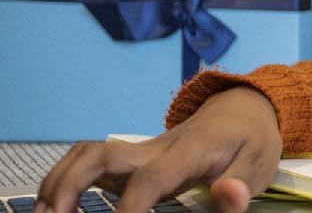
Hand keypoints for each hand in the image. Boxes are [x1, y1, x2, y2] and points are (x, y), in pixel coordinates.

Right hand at [35, 87, 281, 212]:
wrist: (245, 109)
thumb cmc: (250, 141)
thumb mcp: (258, 164)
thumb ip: (241, 183)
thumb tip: (228, 195)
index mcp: (188, 151)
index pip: (150, 180)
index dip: (132, 208)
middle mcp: (155, 147)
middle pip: (100, 154)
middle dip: (70, 185)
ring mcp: (140, 150)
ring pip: (87, 154)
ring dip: (58, 181)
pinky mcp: (133, 158)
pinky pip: (90, 162)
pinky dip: (65, 180)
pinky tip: (53, 206)